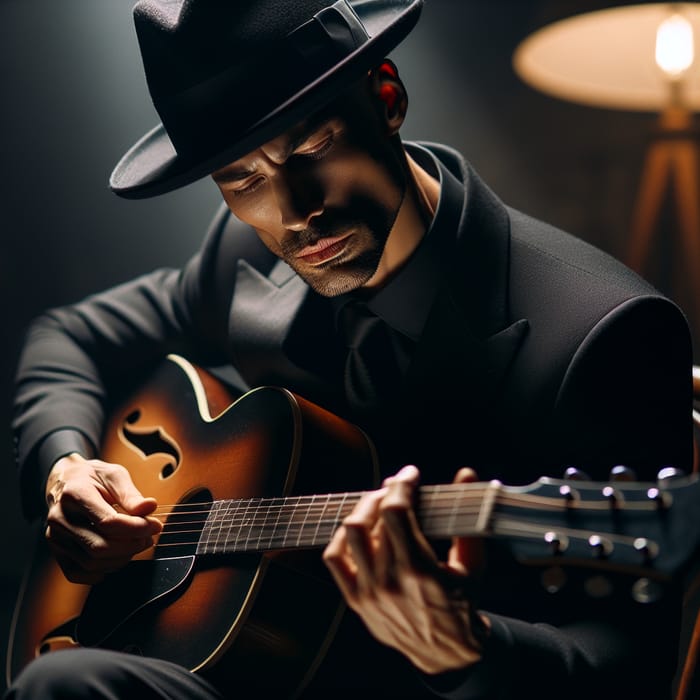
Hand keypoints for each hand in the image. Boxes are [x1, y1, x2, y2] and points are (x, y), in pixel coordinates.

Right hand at [45, 453, 162, 583]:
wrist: (65, 483)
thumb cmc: (93, 478)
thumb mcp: (114, 475)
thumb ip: (130, 493)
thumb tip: (149, 508)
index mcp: (74, 494)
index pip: (107, 522)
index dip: (136, 528)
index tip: (155, 525)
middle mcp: (60, 519)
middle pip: (100, 547)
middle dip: (131, 545)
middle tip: (149, 536)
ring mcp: (55, 538)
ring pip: (92, 562)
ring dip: (122, 558)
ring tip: (137, 542)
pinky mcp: (57, 552)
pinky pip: (78, 573)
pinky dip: (102, 570)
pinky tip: (117, 556)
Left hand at [323, 464, 489, 674]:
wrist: (444, 653)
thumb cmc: (461, 605)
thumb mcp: (473, 564)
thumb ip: (467, 517)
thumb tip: (466, 474)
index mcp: (420, 571)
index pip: (397, 513)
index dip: (401, 485)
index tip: (410, 475)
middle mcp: (390, 581)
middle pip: (373, 518)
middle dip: (385, 493)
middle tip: (397, 486)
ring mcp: (369, 591)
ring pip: (351, 534)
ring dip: (364, 510)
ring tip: (379, 504)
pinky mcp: (356, 599)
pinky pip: (334, 558)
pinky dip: (342, 537)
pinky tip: (359, 528)